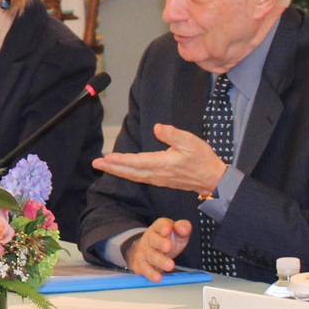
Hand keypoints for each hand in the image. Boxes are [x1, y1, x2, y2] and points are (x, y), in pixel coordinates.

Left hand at [93, 124, 226, 194]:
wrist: (212, 179)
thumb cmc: (203, 159)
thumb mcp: (191, 142)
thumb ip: (173, 134)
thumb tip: (157, 128)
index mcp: (164, 163)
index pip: (137, 162)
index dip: (121, 161)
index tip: (107, 158)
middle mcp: (158, 174)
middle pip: (130, 172)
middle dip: (112, 168)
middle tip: (95, 164)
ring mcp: (158, 179)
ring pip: (133, 176)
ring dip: (117, 171)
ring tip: (103, 165)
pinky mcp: (160, 180)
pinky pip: (139, 178)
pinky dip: (127, 174)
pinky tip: (120, 170)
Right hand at [121, 217, 193, 280]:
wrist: (145, 250)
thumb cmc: (165, 240)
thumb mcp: (177, 232)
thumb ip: (183, 227)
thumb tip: (182, 229)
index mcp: (158, 228)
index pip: (160, 225)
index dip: (163, 227)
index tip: (167, 230)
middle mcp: (149, 239)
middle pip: (153, 240)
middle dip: (160, 243)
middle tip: (168, 247)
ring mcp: (144, 252)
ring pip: (151, 256)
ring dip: (160, 261)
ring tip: (170, 266)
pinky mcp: (141, 265)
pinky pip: (145, 270)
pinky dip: (151, 274)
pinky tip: (158, 277)